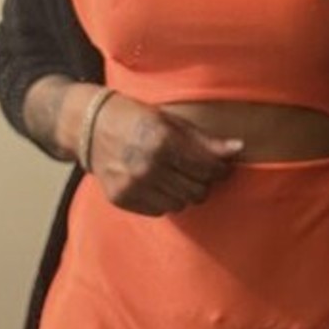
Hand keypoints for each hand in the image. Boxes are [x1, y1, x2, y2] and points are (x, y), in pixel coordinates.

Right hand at [90, 95, 242, 215]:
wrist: (90, 127)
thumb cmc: (136, 118)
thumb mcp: (171, 121)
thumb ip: (204, 140)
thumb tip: (239, 149)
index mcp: (161, 141)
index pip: (208, 168)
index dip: (219, 168)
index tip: (218, 165)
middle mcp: (147, 166)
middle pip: (197, 190)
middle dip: (202, 181)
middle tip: (194, 170)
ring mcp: (133, 185)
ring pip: (181, 204)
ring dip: (183, 192)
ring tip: (173, 175)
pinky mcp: (122, 199)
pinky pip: (160, 210)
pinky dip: (164, 199)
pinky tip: (156, 183)